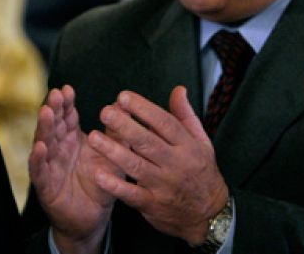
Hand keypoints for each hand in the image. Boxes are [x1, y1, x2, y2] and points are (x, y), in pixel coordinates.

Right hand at [28, 86, 117, 253]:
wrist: (93, 218)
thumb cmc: (101, 183)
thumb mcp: (113, 156)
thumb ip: (117, 133)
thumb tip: (123, 105)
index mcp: (73, 139)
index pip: (68, 117)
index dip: (67, 103)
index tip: (67, 89)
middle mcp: (59, 149)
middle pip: (54, 125)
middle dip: (54, 109)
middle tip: (56, 94)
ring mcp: (50, 166)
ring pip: (44, 143)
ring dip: (44, 128)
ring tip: (46, 112)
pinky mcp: (46, 186)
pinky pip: (40, 171)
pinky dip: (38, 159)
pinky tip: (40, 148)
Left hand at [87, 87, 228, 245]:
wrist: (209, 214)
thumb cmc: (202, 173)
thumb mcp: (201, 141)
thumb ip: (185, 115)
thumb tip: (178, 89)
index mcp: (187, 146)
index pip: (164, 123)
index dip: (143, 109)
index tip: (123, 97)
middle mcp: (175, 164)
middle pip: (147, 142)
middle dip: (125, 126)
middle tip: (105, 112)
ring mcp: (163, 185)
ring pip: (136, 166)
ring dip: (113, 152)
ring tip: (94, 138)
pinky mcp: (152, 204)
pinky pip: (131, 194)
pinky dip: (115, 185)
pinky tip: (98, 174)